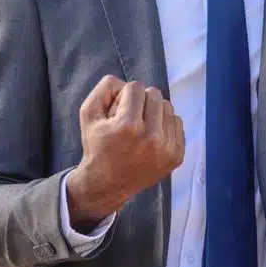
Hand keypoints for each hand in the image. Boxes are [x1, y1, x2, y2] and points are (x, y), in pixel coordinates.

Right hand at [66, 75, 184, 231]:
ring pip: (168, 107)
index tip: (116, 113)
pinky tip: (150, 138)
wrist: (106, 185)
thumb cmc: (97, 146)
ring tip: (140, 128)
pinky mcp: (176, 156)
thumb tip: (125, 81)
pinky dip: (164, 126)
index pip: (135, 87)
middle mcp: (151, 137)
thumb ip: (104, 88)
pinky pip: (177, 123)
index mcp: (127, 126)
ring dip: (154, 112)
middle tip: (129, 119)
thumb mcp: (88, 114)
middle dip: (140, 102)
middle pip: (155, 94)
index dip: (123, 96)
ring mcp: (166, 148)